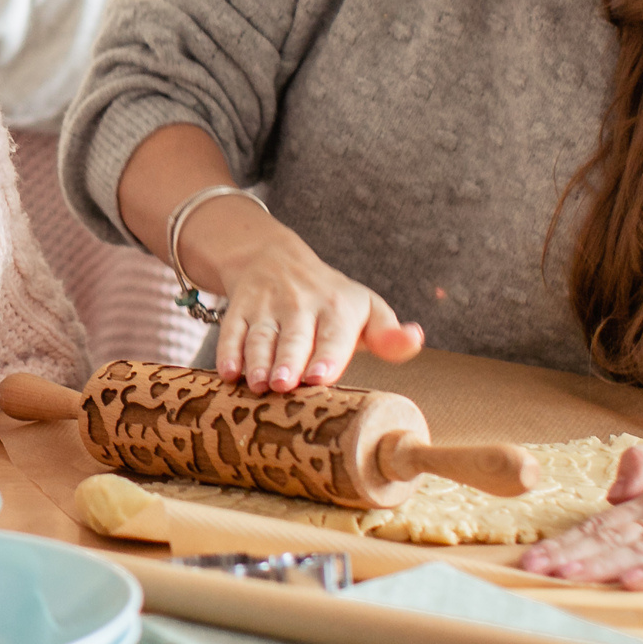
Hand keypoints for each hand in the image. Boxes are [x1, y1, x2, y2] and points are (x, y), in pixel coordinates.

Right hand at [181, 203, 422, 392]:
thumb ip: (390, 334)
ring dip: (256, 360)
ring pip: (261, 335)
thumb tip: (415, 338)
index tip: (319, 378)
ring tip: (256, 385)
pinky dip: (228, 352)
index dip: (327, 356)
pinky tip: (227, 374)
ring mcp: (266, 306)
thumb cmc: (331, 300)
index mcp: (337, 308)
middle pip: (294, 337)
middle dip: (288, 361)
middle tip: (283, 385)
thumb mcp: (366, 308)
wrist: (275, 258)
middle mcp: (300, 305)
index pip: (333, 334)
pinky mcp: (239, 308)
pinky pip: (231, 330)